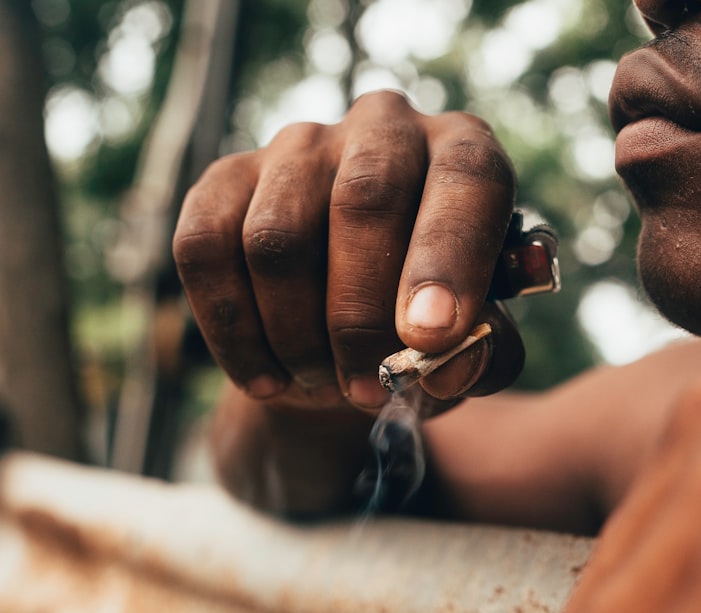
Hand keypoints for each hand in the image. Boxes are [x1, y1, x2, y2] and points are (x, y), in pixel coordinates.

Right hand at [173, 90, 523, 416]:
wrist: (345, 336)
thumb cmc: (427, 327)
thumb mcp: (476, 347)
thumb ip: (485, 355)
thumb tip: (450, 364)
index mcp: (463, 152)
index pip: (466, 180)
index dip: (447, 258)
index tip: (429, 337)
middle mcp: (383, 127)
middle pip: (364, 197)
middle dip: (361, 313)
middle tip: (368, 388)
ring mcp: (299, 146)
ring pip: (277, 238)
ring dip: (298, 335)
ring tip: (324, 384)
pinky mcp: (226, 179)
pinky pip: (206, 252)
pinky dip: (235, 332)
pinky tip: (266, 378)